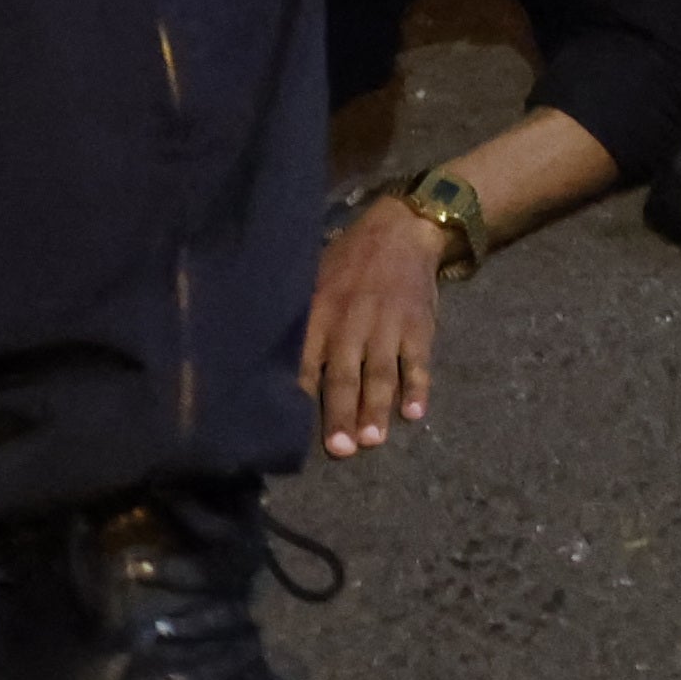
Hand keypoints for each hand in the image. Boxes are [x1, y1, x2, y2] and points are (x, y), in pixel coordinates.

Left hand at [303, 199, 444, 455]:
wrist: (401, 231)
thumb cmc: (348, 262)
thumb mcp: (313, 279)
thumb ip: (299, 320)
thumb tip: (261, 358)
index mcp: (321, 312)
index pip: (305, 360)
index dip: (300, 394)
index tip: (291, 429)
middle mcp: (352, 322)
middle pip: (345, 374)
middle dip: (342, 412)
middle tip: (340, 449)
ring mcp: (388, 325)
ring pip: (380, 372)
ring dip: (376, 407)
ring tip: (372, 440)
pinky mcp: (419, 326)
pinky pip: (418, 361)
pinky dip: (418, 387)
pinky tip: (415, 413)